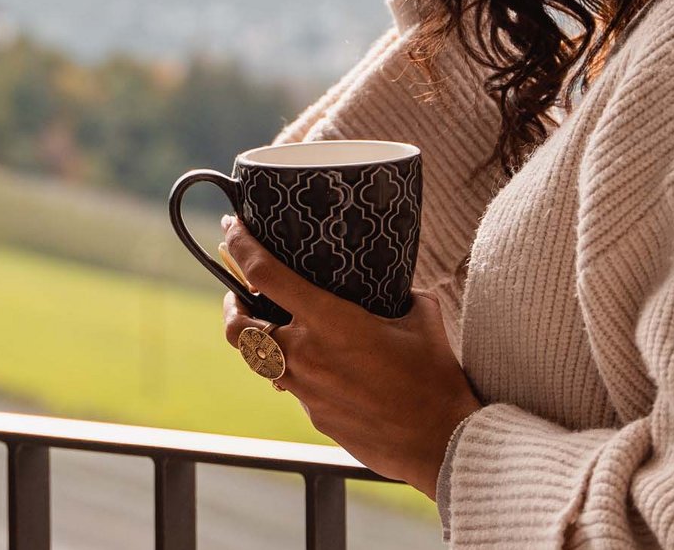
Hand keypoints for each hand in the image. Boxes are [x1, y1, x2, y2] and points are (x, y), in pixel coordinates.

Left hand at [220, 217, 479, 500]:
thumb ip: (401, 296)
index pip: (263, 274)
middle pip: (238, 328)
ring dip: (261, 342)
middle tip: (240, 294)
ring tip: (278, 329)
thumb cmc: (433, 381)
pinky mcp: (315, 416)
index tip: (233, 230)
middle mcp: (305, 354)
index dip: (241, 246)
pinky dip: (297, 372)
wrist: (441, 445)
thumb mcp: (421, 320)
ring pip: (260, 361)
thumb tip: (399, 288)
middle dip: (232, 306)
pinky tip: (323, 369)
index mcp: (327, 320)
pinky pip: (292, 386)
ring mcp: (305, 390)